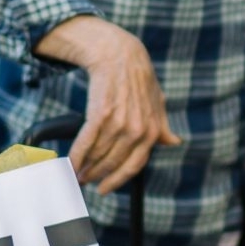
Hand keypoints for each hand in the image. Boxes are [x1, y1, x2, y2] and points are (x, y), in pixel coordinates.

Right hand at [41, 18, 179, 194]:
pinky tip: (70, 162)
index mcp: (152, 132)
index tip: (105, 189)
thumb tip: (174, 142)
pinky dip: (76, 154)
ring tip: (77, 171)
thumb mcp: (158, 103)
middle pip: (112, 163)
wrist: (120, 56)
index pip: (133, 166)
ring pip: (98, 154)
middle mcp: (137, 131)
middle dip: (97, 175)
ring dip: (85, 167)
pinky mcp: (100, 114)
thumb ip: (163, 126)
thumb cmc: (139, 80)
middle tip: (85, 181)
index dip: (117, 181)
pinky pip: (86, 141)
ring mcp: (119, 123)